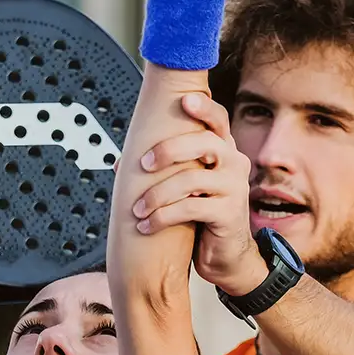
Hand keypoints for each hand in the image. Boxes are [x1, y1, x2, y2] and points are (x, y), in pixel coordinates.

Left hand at [132, 92, 267, 295]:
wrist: (225, 255)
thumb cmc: (200, 215)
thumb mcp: (184, 187)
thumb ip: (162, 169)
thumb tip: (119, 163)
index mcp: (223, 151)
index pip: (218, 120)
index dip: (204, 107)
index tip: (184, 99)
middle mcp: (234, 164)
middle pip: (204, 142)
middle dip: (168, 150)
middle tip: (142, 165)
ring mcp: (234, 188)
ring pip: (192, 179)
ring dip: (157, 194)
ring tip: (137, 209)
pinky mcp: (229, 214)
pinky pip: (190, 209)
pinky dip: (162, 217)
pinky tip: (146, 226)